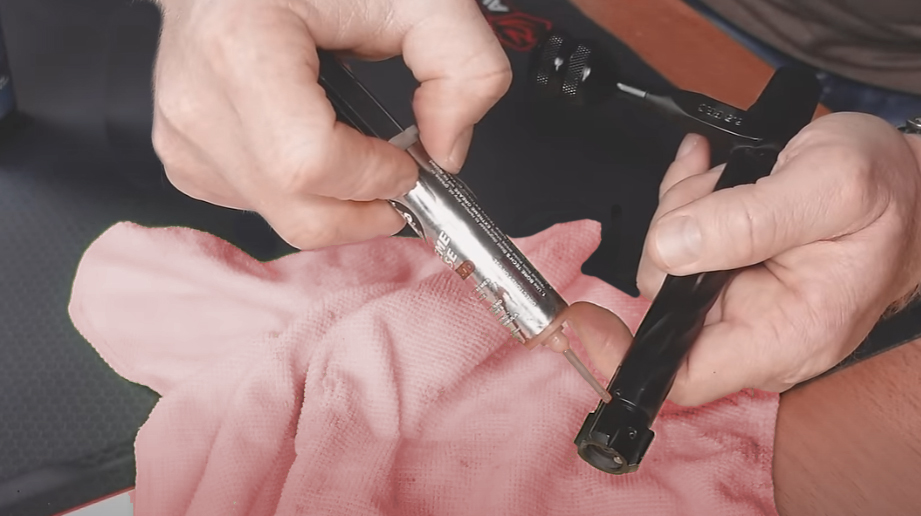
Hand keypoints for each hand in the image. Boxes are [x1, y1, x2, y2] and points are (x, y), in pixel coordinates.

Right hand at [150, 0, 510, 248]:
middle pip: (297, 211)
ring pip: (281, 219)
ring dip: (338, 203)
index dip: (376, 176)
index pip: (310, 162)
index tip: (408, 160)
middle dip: (367, 211)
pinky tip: (312, 144)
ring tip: (354, 147)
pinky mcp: (184, 155)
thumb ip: (465, 67)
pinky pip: (257, 206)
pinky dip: (300, 194)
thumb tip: (447, 151)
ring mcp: (183, 132)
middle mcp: (199, 98)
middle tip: (397, 176)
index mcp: (243, 46)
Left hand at [570, 112, 920, 405]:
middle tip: (712, 194)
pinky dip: (688, 202)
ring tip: (731, 180)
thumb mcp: (826, 188)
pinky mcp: (732, 274)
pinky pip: (680, 241)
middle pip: (662, 303)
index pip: (680, 376)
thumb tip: (670, 248)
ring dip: (683, 210)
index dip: (622, 353)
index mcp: (784, 335)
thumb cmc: (888, 190)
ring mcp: (742, 303)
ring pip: (665, 262)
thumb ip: (747, 220)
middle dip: (670, 236)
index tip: (583, 319)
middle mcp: (758, 331)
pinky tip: (714, 174)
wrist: (911, 183)